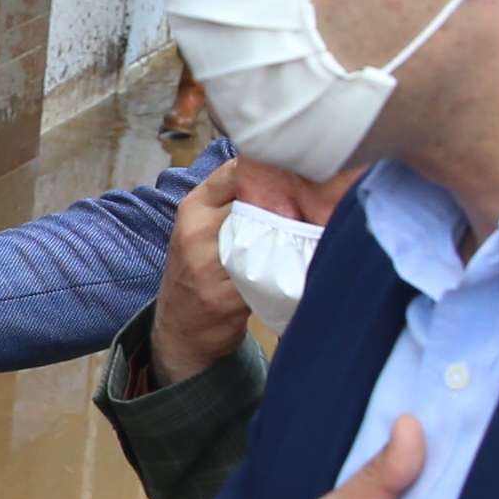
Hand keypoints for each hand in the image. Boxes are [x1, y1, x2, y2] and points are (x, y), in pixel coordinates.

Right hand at [153, 157, 356, 382]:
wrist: (179, 328)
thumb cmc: (198, 272)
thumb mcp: (201, 228)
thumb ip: (231, 201)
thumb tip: (284, 172)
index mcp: (193, 208)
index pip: (237, 171)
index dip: (272, 170)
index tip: (298, 174)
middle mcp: (197, 232)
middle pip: (255, 200)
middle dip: (289, 200)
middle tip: (318, 201)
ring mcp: (209, 265)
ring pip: (266, 237)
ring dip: (295, 234)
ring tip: (317, 229)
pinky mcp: (226, 297)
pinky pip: (268, 274)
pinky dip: (289, 267)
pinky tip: (304, 262)